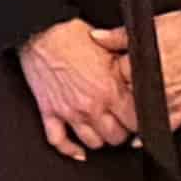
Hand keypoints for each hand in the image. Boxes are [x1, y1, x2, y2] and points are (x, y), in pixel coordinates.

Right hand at [20, 18, 137, 161]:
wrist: (40, 30)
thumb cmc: (72, 34)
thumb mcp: (108, 48)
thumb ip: (124, 69)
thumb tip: (138, 79)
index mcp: (109, 89)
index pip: (135, 121)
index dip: (139, 120)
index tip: (139, 117)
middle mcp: (91, 105)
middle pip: (115, 137)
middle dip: (122, 132)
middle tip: (122, 124)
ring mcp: (69, 112)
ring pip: (92, 143)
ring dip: (100, 139)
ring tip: (103, 130)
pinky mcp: (50, 112)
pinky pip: (59, 141)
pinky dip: (69, 149)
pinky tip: (77, 150)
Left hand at [92, 10, 180, 130]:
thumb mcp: (154, 24)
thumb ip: (121, 35)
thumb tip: (97, 37)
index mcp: (143, 62)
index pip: (114, 77)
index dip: (110, 77)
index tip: (110, 75)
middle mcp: (155, 83)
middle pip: (124, 99)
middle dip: (119, 97)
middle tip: (120, 92)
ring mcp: (170, 98)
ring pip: (140, 117)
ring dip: (131, 118)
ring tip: (128, 112)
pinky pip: (163, 128)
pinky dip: (149, 136)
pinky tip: (138, 138)